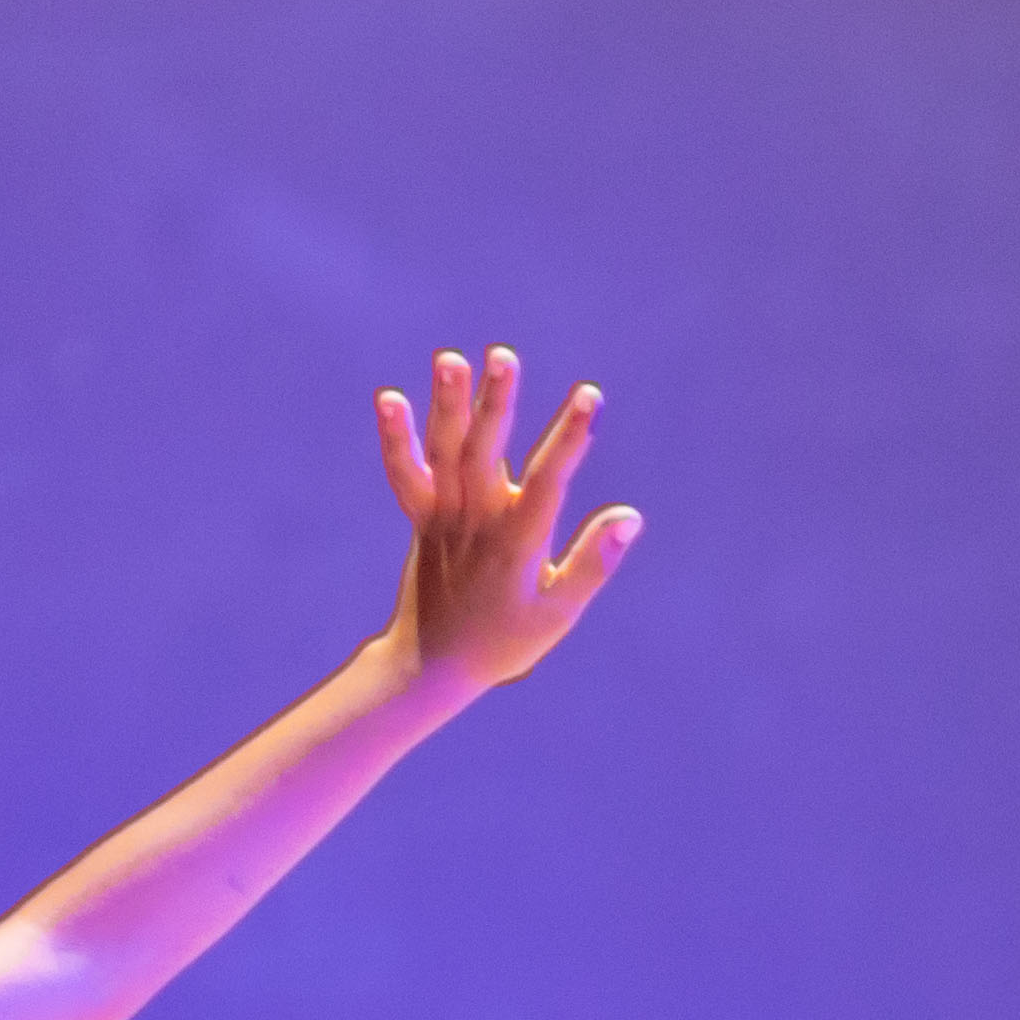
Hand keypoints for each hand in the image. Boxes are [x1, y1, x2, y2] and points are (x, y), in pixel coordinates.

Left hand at [374, 347, 647, 699]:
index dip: (569, 436)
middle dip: (496, 402)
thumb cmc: (507, 640)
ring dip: (448, 404)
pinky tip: (391, 398)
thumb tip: (629, 516)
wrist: (433, 663)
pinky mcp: (421, 518)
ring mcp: (443, 516)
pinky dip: (396, 438)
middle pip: (485, 451)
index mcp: (517, 542)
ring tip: (450, 358)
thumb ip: (593, 561)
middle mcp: (476, 521)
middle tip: (503, 356)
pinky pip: (406, 473)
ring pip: (445, 452)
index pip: (548, 479)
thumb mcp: (560, 610)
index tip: (588, 396)